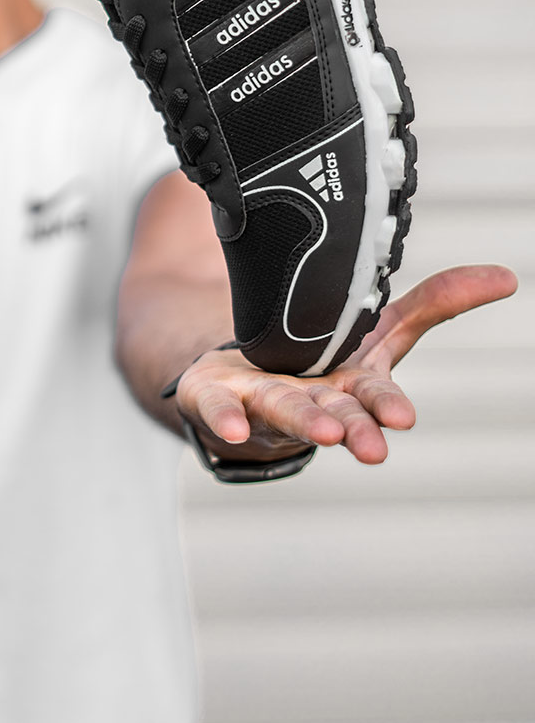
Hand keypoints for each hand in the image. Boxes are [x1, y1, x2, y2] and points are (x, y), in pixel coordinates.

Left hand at [175, 264, 517, 464]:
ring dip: (302, 422)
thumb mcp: (376, 330)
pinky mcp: (216, 398)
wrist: (243, 382)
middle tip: (369, 445)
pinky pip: (217, 409)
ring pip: (283, 411)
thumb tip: (506, 276)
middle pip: (334, 414)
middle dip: (351, 429)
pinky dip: (224, 418)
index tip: (402, 418)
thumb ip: (434, 304)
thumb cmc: (320, 364)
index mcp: (348, 386)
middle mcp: (311, 402)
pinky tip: (228, 428)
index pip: (373, 396)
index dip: (386, 406)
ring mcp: (261, 403)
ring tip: (320, 432)